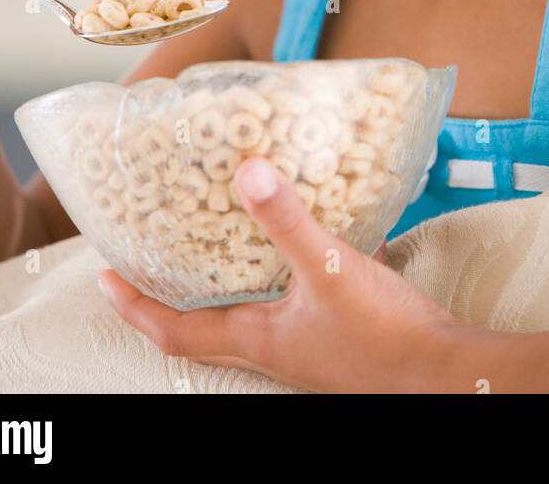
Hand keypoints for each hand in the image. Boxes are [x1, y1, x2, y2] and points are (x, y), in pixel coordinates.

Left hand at [98, 156, 463, 392]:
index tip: (104, 278)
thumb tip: (247, 171)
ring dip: (221, 296)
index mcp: (259, 339)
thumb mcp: (328, 269)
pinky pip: (289, 314)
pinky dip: (277, 286)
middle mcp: (274, 350)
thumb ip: (286, 220)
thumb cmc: (383, 337)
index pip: (176, 331)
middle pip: (203, 334)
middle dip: (167, 304)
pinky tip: (300, 252)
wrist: (444, 378)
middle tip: (143, 268)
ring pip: (246, 325)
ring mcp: (306, 350)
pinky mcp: (337, 342)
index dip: (136, 306)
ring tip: (212, 252)